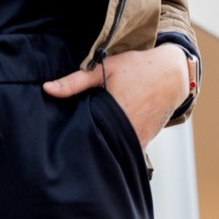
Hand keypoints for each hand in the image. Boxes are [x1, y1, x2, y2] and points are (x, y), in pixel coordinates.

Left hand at [43, 44, 189, 148]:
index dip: (74, 137)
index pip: (87, 136)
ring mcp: (138, 140)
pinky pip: (125, 149)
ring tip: (90, 138)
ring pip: (113, 150)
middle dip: (87, 143)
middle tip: (72, 140)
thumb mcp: (105, 69)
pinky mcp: (144, 142)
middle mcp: (128, 132)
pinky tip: (107, 138)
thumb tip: (46, 89)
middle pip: (99, 145)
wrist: (172, 75)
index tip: (64, 137)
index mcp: (115, 114)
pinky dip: (116, 146)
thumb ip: (75, 81)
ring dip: (103, 145)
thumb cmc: (138, 68)